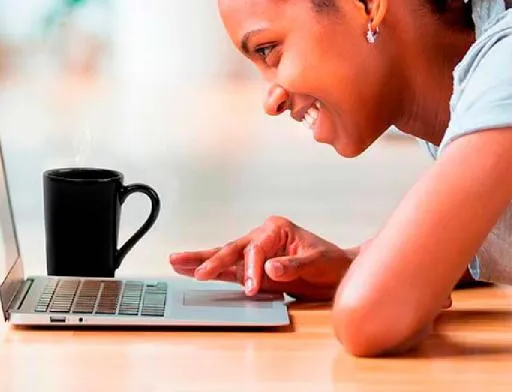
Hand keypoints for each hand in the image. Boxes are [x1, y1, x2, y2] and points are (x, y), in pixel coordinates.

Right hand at [169, 216, 351, 300]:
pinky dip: (213, 271)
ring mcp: (256, 252)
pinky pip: (230, 270)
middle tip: (190, 267)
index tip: (252, 286)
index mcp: (276, 229)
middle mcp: (262, 237)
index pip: (256, 248)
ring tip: (177, 262)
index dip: (252, 268)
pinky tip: (194, 271)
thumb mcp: (316, 262)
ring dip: (202, 261)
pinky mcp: (254, 268)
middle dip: (210, 259)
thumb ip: (293, 266)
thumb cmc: (330, 262)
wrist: (338, 271)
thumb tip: (271, 267)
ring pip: (225, 256)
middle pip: (232, 248)